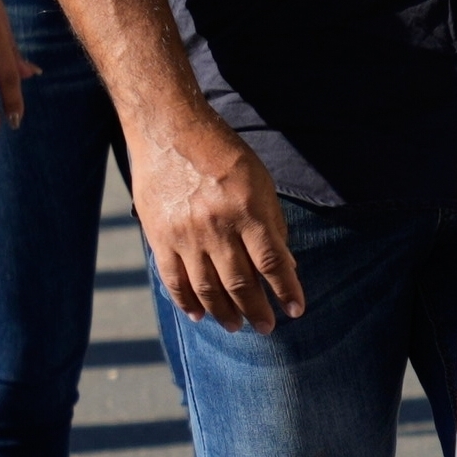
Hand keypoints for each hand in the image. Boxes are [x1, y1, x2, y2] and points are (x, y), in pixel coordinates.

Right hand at [129, 101, 303, 331]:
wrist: (169, 129)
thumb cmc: (222, 153)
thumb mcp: (259, 181)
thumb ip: (272, 223)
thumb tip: (285, 265)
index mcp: (247, 210)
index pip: (273, 262)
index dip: (286, 290)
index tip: (296, 309)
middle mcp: (217, 226)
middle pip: (241, 282)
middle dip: (256, 310)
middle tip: (266, 328)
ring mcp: (186, 234)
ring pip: (207, 288)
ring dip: (224, 313)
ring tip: (236, 326)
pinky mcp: (160, 237)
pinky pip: (174, 279)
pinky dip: (187, 302)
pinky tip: (199, 315)